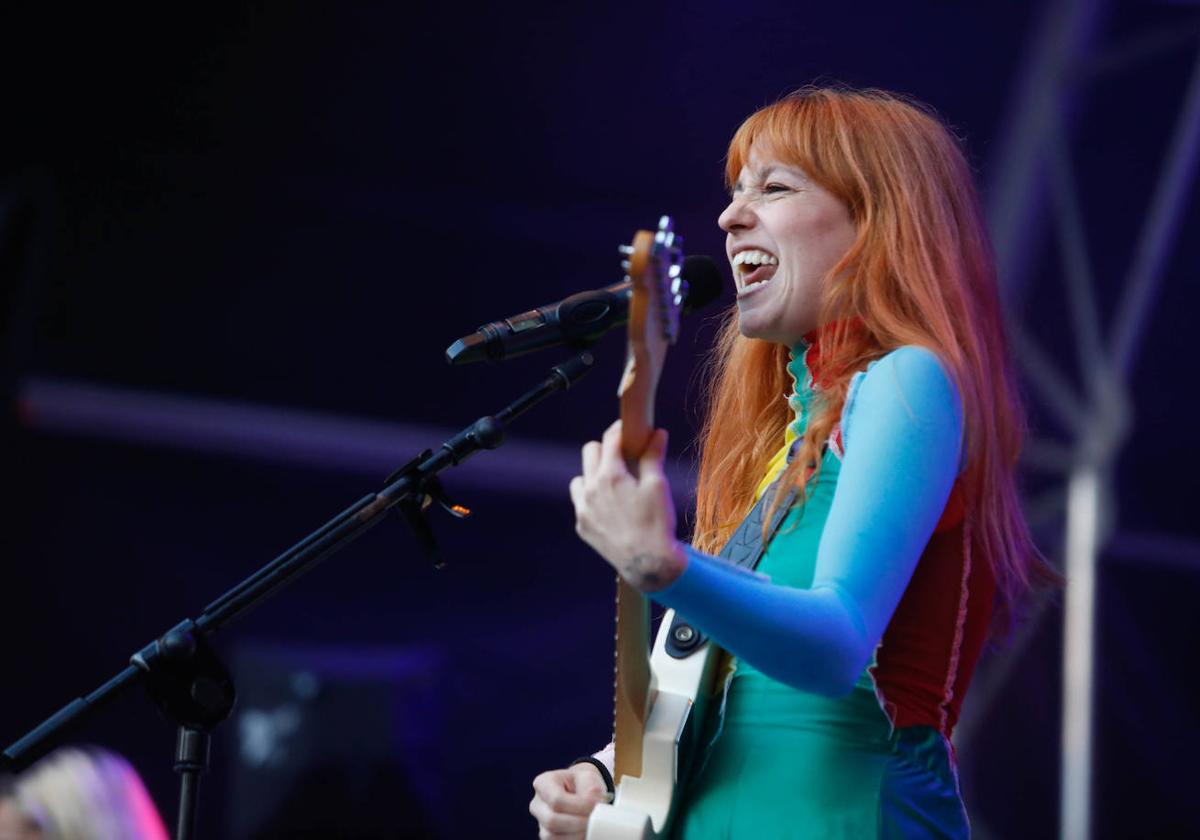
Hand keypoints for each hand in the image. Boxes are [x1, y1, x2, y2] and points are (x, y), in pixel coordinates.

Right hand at [529, 764, 609, 838]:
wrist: (582, 792)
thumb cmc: (584, 783)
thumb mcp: (589, 777)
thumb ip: (592, 787)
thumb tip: (594, 800)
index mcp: (543, 783)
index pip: (556, 800)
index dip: (577, 806)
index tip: (595, 806)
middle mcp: (537, 804)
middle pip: (552, 820)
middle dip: (577, 823)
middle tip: (595, 819)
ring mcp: (540, 822)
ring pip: (552, 836)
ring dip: (575, 835)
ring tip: (592, 827)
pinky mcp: (547, 835)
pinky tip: (586, 835)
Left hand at [569, 420, 685, 591]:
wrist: (648, 564)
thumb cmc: (657, 523)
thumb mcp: (658, 486)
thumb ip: (653, 456)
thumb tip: (657, 434)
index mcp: (610, 475)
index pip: (610, 439)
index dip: (621, 430)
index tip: (629, 429)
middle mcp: (591, 489)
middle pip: (590, 451)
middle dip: (607, 449)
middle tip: (625, 458)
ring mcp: (583, 509)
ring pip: (580, 478)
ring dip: (594, 475)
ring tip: (615, 485)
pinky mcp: (582, 526)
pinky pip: (581, 503)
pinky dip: (593, 499)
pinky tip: (611, 508)